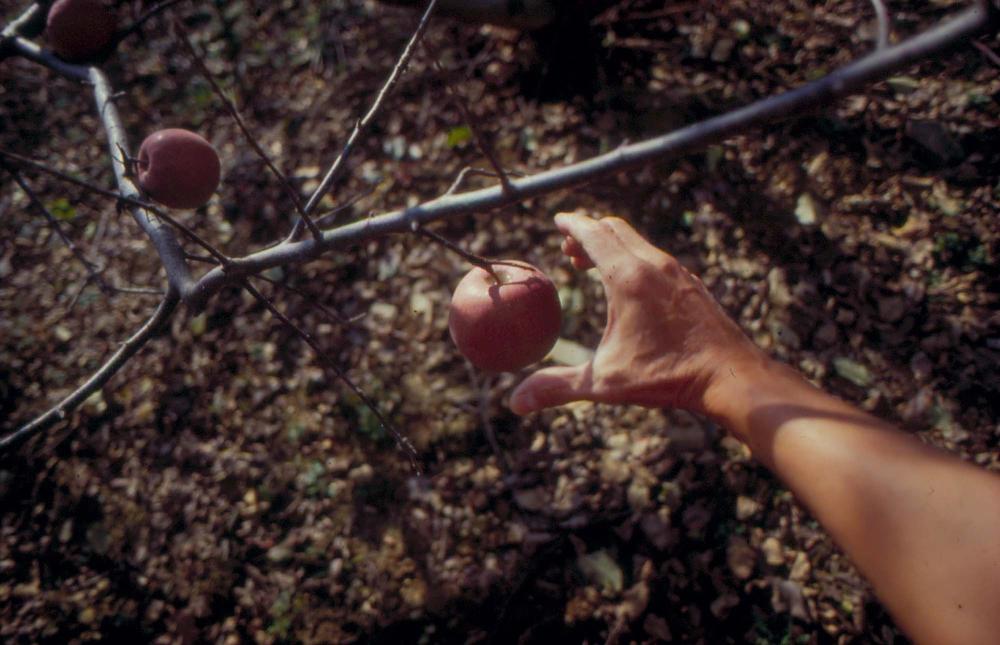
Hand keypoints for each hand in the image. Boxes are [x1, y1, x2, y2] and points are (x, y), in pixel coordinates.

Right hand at [509, 211, 765, 416]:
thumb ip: (558, 387)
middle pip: (615, 229)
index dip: (571, 225)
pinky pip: (657, 259)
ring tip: (593, 265)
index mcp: (628, 278)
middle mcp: (654, 265)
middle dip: (588, 232)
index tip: (558, 220)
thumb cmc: (668, 376)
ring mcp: (677, 273)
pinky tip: (632, 286)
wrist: (730, 377)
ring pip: (638, 242)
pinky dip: (635, 259)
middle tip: (569, 247)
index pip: (593, 234)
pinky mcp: (692, 285)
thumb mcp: (605, 382)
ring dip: (612, 246)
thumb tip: (516, 402)